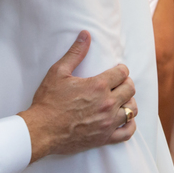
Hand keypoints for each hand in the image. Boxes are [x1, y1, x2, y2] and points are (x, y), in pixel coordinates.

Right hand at [18, 30, 136, 161]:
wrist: (41, 130)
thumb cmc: (48, 101)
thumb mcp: (58, 72)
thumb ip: (75, 53)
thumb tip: (86, 35)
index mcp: (98, 86)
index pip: (122, 73)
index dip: (121, 69)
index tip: (117, 70)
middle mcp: (107, 104)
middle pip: (130, 89)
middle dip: (126, 83)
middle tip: (119, 83)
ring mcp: (108, 122)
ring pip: (132, 110)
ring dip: (129, 102)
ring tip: (122, 100)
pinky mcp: (105, 137)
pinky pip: (127, 132)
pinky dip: (130, 125)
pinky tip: (124, 119)